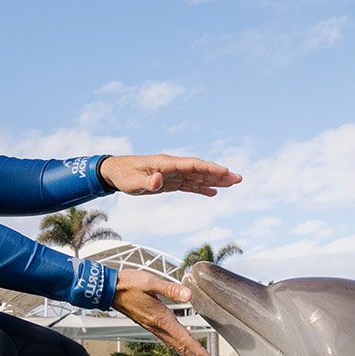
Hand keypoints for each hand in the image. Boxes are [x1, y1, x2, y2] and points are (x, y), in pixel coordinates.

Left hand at [100, 154, 241, 196]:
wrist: (115, 172)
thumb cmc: (123, 175)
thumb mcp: (132, 182)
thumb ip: (147, 182)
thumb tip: (159, 181)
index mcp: (166, 163)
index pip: (193, 165)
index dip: (209, 168)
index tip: (225, 171)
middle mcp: (172, 167)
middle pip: (200, 170)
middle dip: (219, 174)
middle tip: (238, 178)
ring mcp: (172, 174)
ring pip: (198, 177)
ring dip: (215, 180)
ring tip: (233, 183)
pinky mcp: (169, 182)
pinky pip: (189, 185)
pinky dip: (201, 188)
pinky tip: (214, 192)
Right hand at [113, 268, 214, 355]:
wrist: (110, 290)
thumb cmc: (129, 284)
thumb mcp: (150, 282)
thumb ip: (170, 289)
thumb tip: (188, 294)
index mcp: (161, 318)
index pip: (184, 338)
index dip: (198, 350)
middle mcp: (158, 327)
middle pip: (181, 348)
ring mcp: (154, 328)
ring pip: (176, 346)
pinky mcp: (151, 325)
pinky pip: (169, 341)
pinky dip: (180, 348)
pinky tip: (184, 349)